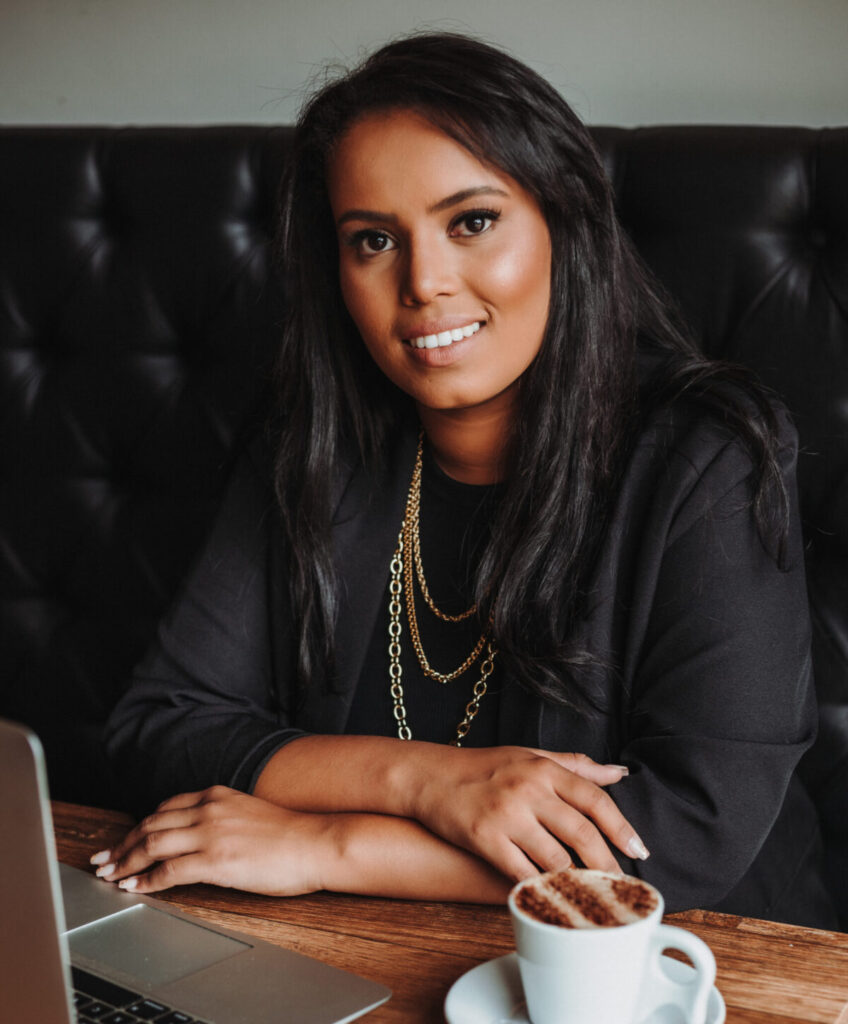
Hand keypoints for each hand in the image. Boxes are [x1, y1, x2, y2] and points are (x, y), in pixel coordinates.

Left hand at [89, 786, 335, 895]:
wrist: (315, 842)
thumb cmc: (290, 833)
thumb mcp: (247, 812)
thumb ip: (220, 817)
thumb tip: (199, 835)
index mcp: (216, 794)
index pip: (164, 808)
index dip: (138, 826)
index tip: (124, 840)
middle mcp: (208, 808)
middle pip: (150, 825)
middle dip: (122, 844)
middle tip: (104, 860)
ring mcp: (210, 833)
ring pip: (152, 844)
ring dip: (126, 862)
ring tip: (110, 876)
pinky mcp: (215, 860)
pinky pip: (168, 871)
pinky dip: (146, 880)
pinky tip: (135, 887)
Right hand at [408, 747, 646, 881]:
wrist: (430, 775)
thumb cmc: (484, 766)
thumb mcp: (530, 755)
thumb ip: (576, 765)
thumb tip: (620, 772)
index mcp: (544, 768)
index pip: (594, 799)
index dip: (621, 827)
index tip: (638, 850)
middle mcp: (528, 789)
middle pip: (581, 834)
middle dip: (607, 865)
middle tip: (621, 885)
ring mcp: (506, 815)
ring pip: (555, 859)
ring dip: (576, 882)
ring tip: (591, 896)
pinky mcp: (485, 839)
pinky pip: (521, 872)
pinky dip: (540, 888)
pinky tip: (551, 896)